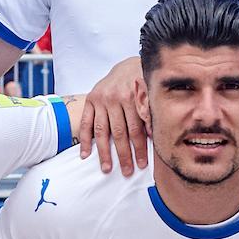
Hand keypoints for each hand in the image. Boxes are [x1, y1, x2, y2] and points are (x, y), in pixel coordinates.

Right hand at [78, 56, 149, 174]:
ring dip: (104, 152)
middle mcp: (115, 98)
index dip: (140, 148)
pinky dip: (85, 140)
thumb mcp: (149, 94)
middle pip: (119, 133)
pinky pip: (86, 123)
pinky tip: (85, 155)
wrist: (126, 66)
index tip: (142, 164)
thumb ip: (150, 113)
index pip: (136, 129)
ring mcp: (101, 100)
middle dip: (124, 155)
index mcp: (132, 97)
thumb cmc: (141, 83)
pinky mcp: (90, 100)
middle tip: (127, 171)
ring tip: (106, 169)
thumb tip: (154, 136)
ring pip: (102, 131)